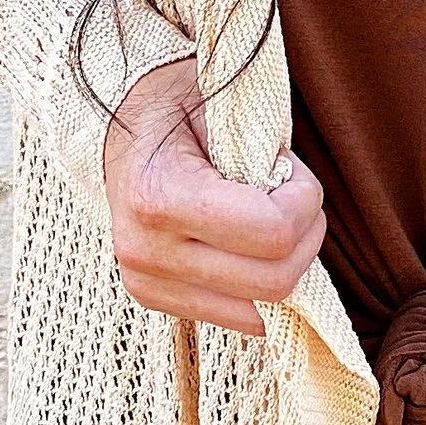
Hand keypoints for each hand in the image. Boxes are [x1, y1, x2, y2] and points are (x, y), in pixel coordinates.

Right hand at [101, 58, 326, 335]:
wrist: (120, 121)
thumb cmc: (178, 105)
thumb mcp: (223, 107)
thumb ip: (262, 152)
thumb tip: (302, 200)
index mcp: (158, 197)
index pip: (272, 232)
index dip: (305, 202)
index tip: (293, 172)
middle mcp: (145, 250)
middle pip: (273, 281)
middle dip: (304, 237)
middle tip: (295, 198)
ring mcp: (145, 281)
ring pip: (260, 312)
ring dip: (284, 267)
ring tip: (270, 221)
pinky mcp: (151, 296)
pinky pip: (237, 319)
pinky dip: (258, 288)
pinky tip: (248, 248)